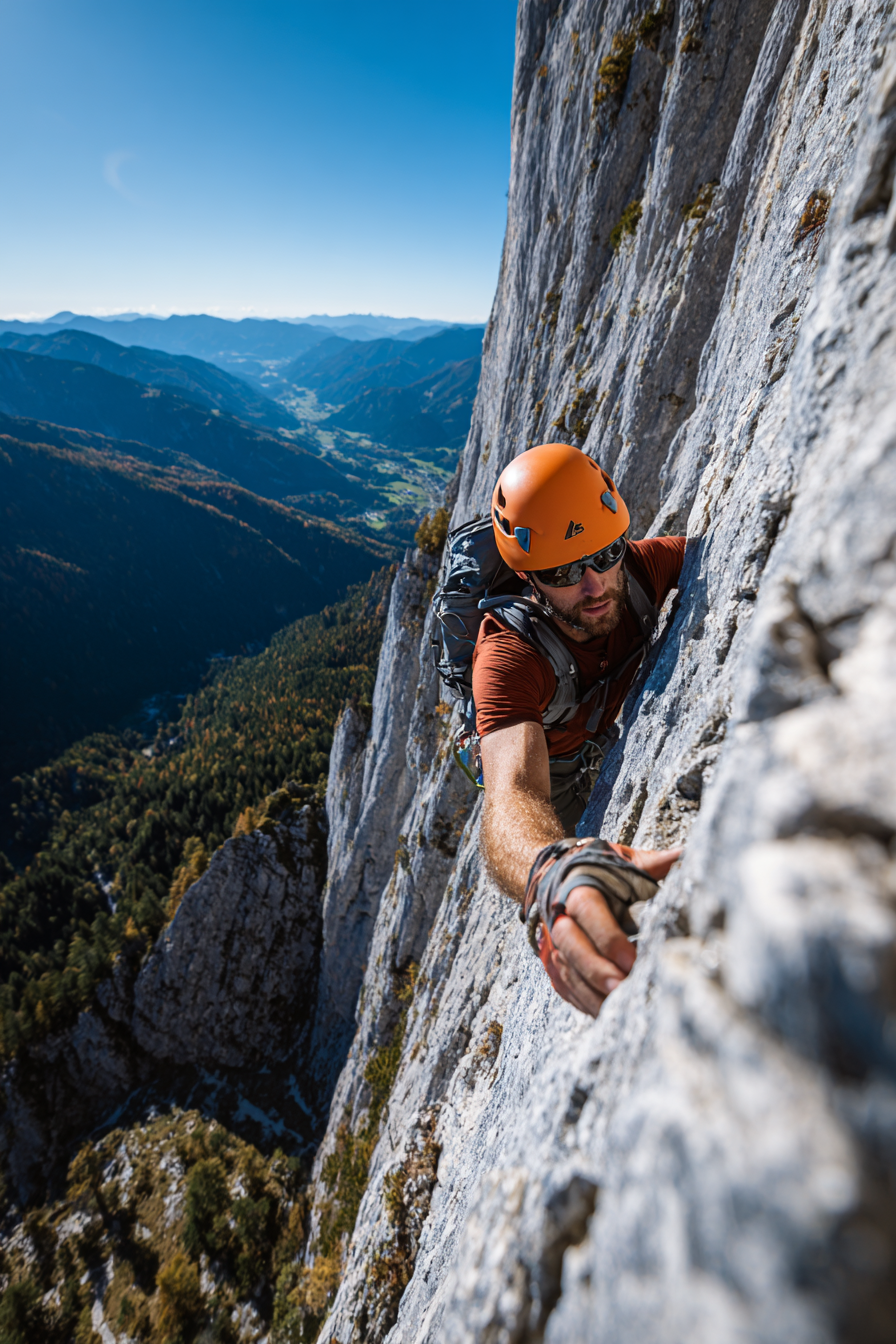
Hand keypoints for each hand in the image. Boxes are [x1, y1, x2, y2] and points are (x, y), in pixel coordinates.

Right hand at [542, 846, 681, 1015]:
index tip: (632, 960)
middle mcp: (558, 916)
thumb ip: (653, 862)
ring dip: (590, 993)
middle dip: (596, 971)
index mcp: (577, 889)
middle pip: (570, 947)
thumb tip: (686, 855)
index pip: (588, 913)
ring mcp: (551, 942)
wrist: (557, 876)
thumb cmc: (599, 869)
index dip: (608, 938)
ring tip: (618, 1008)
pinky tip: (605, 1012)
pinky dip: (583, 1001)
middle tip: (623, 990)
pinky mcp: (553, 962)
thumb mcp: (623, 859)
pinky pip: (564, 986)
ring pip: (566, 971)